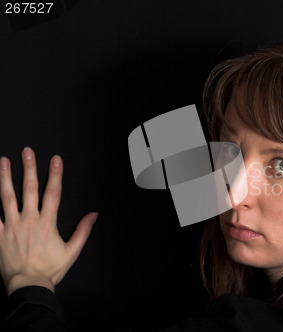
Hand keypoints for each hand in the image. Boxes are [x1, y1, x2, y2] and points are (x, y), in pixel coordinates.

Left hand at [0, 147, 97, 295]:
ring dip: (5, 178)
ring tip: (4, 161)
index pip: (53, 193)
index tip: (55, 159)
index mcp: (47, 223)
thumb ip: (83, 231)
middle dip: (29, 168)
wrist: (28, 285)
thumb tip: (93, 214)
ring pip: (6, 197)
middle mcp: (29, 220)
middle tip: (27, 152)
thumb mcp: (72, 251)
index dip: (55, 174)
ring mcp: (11, 226)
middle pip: (29, 189)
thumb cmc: (50, 269)